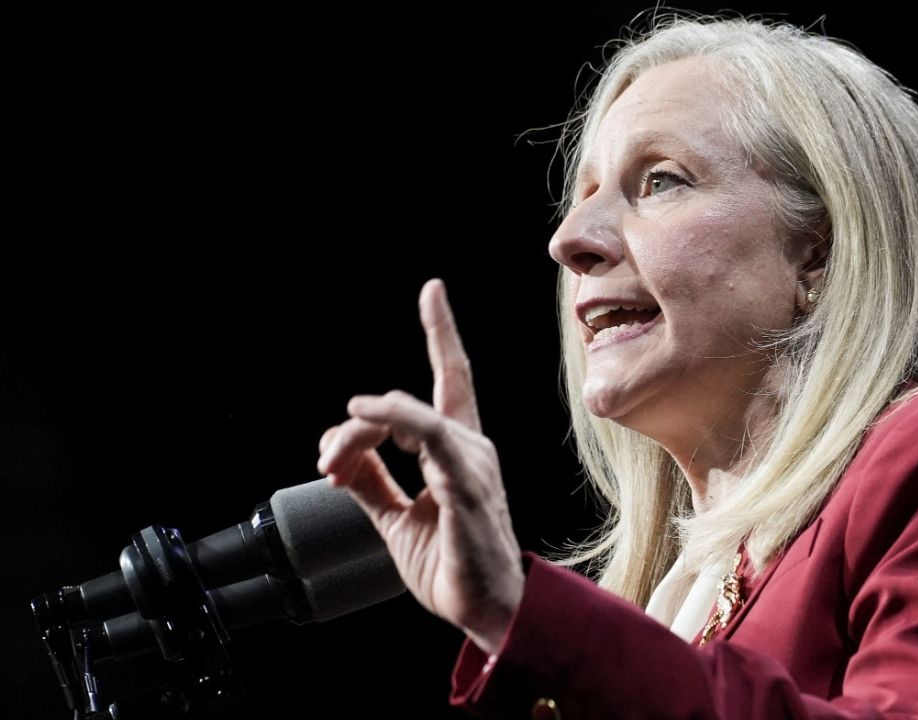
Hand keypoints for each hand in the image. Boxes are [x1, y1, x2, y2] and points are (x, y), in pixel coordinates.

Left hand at [316, 278, 522, 653]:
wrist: (490, 612)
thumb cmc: (455, 568)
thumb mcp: (398, 520)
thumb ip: (374, 483)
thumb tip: (344, 455)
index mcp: (458, 453)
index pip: (451, 380)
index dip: (442, 334)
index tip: (434, 292)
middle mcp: (470, 447)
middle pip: (402, 406)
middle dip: (354, 429)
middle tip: (326, 468)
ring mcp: (472, 461)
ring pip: (406, 414)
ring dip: (358, 433)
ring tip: (333, 467)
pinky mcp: (466, 481)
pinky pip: (429, 432)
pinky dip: (392, 418)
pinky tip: (361, 417)